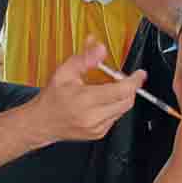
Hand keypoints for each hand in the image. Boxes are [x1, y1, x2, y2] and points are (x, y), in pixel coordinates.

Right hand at [30, 38, 145, 145]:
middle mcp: (93, 117)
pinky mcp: (99, 134)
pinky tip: (101, 101)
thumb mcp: (65, 72)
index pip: (120, 91)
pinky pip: (115, 117)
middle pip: (127, 102)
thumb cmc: (52, 98)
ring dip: (122, 97)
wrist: (41, 122)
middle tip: (124, 78)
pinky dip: (114, 106)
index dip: (134, 81)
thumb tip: (100, 48)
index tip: (140, 74)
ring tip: (107, 88)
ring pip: (123, 110)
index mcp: (84, 100)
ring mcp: (97, 128)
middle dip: (130, 88)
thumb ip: (85, 59)